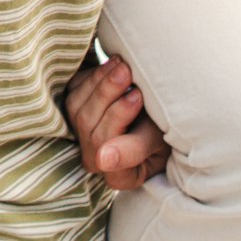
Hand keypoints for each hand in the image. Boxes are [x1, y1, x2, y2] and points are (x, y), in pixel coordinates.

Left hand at [65, 55, 166, 191]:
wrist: (165, 116)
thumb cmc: (166, 132)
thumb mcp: (158, 140)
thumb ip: (133, 150)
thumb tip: (102, 161)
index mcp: (116, 177)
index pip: (105, 143)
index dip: (118, 115)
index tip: (138, 95)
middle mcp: (94, 159)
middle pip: (88, 123)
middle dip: (107, 92)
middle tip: (127, 70)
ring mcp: (82, 137)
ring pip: (77, 106)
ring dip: (99, 81)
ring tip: (121, 64)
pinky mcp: (76, 112)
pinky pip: (74, 91)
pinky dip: (91, 76)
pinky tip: (111, 65)